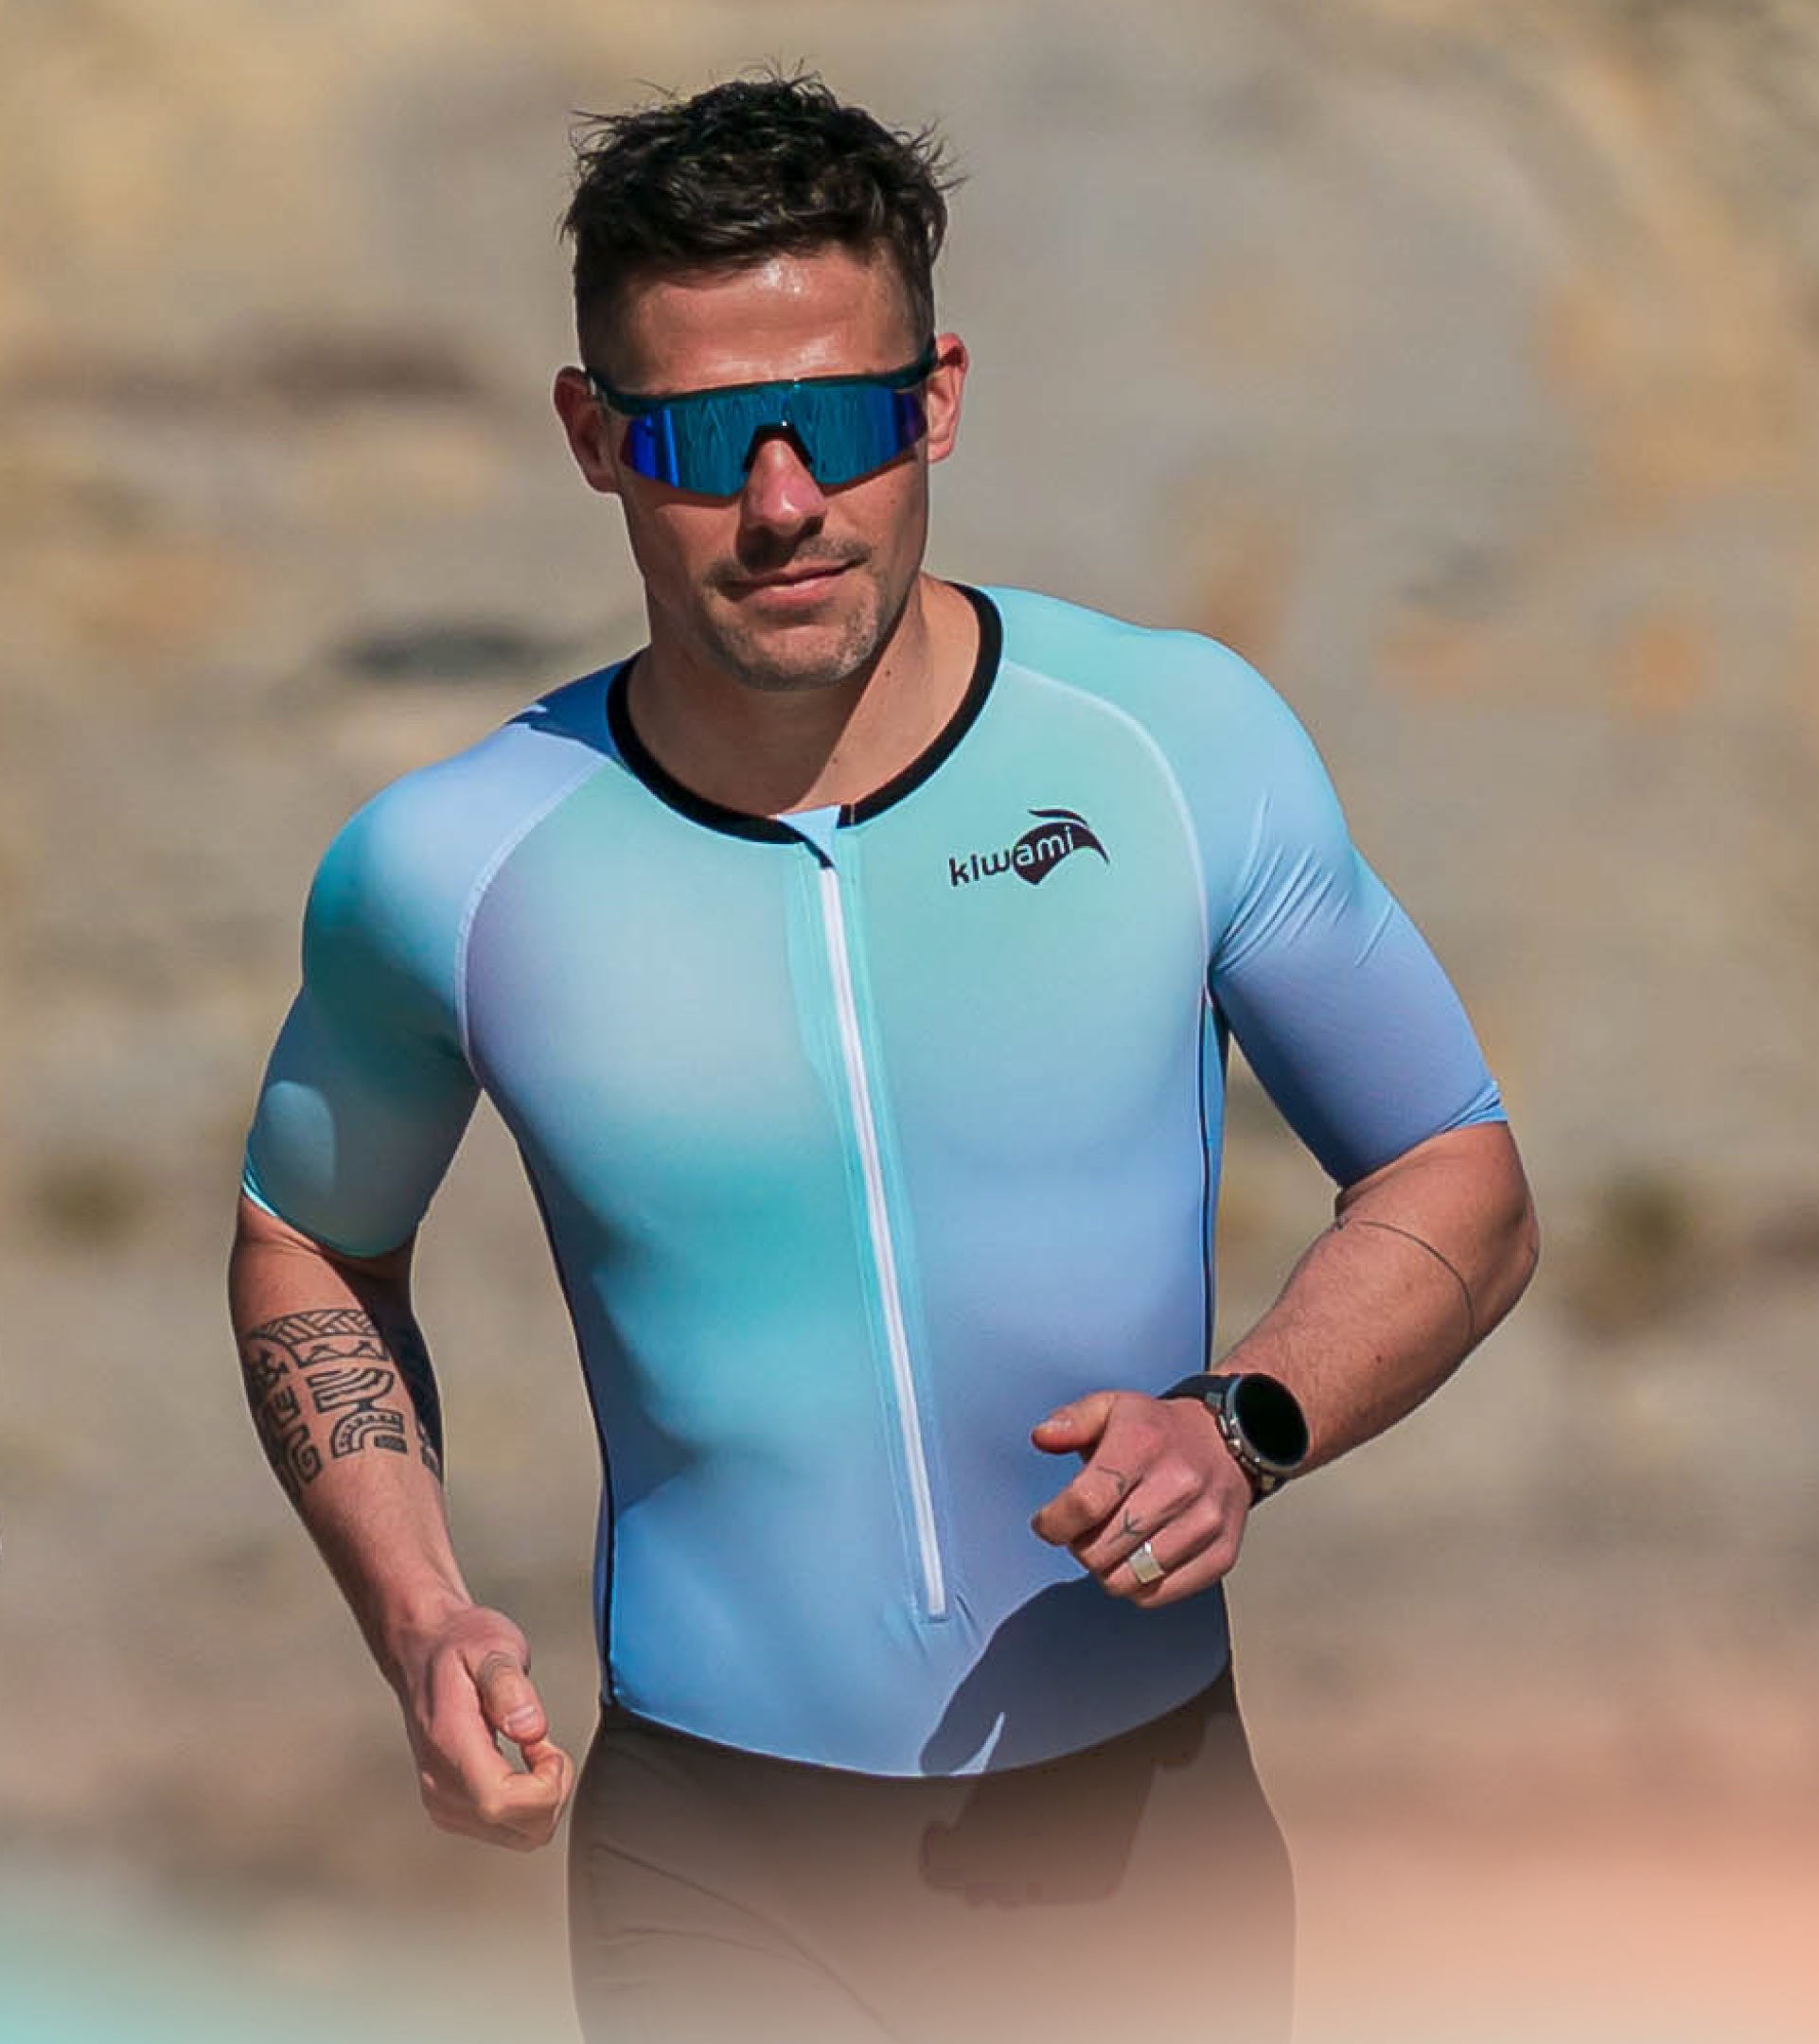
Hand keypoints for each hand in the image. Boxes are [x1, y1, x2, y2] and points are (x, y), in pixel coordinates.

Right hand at [393, 1604, 574, 1848]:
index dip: (544, 1785)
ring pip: (518, 1837)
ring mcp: (442, 1801)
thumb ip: (509, 1685)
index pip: (501, 1804)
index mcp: (450, 1747)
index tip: (546, 1745)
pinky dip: (525, 1803)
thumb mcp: (492, 1645)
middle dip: (551, 1790)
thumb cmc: (459, 1644)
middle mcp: (440, 1785)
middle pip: (520, 1830)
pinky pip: (505, 1829)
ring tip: (532, 1749)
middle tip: (543, 1743)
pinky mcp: (449, 1807)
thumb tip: (531, 1729)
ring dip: (540, 1798)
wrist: (422, 1650)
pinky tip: (519, 1762)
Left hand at [1029, 1391, 1251, 1606]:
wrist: (1230, 1443)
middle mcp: (1179, 1483)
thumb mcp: (1110, 1408)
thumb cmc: (1156, 1431)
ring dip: (1105, 1569)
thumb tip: (1042, 1438)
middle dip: (1078, 1546)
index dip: (1053, 1523)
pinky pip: (1158, 1595)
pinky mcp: (1222, 1554)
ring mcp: (1205, 1522)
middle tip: (1084, 1530)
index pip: (1085, 1503)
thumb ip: (1070, 1422)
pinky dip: (1137, 1585)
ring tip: (1111, 1544)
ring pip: (1126, 1580)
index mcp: (1144, 1443)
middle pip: (1100, 1550)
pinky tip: (1137, 1558)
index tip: (1047, 1523)